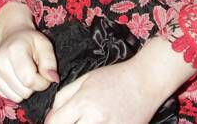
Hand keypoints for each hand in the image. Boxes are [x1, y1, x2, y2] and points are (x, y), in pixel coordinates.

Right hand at [0, 26, 58, 102]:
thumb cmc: (30, 42)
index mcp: (14, 50)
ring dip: (24, 89)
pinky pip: (7, 96)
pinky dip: (15, 90)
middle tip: (34, 72)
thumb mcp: (45, 46)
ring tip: (24, 74)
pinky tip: (15, 77)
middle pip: (23, 92)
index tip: (44, 74)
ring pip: (16, 97)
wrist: (11, 36)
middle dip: (33, 86)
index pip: (30, 80)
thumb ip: (50, 62)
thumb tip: (53, 79)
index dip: (42, 82)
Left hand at [44, 60, 171, 123]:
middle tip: (69, 121)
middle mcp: (96, 119)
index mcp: (84, 102)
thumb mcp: (84, 79)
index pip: (56, 122)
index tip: (52, 123)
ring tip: (87, 120)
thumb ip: (63, 97)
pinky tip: (97, 122)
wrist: (146, 81)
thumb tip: (51, 117)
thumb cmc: (116, 77)